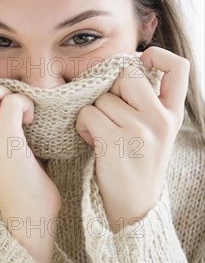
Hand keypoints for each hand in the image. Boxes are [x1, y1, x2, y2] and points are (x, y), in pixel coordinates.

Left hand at [75, 47, 188, 232]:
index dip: (158, 55)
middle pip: (127, 75)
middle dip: (111, 90)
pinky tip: (92, 141)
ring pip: (102, 98)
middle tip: (111, 113)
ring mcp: (139, 130)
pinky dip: (83, 126)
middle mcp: (160, 119)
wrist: (133, 206)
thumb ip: (147, 103)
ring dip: (93, 113)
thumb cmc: (137, 164)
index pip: (179, 67)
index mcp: (172, 114)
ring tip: (102, 135)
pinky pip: (88, 114)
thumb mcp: (155, 132)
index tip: (141, 62)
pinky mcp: (116, 142)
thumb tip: (124, 69)